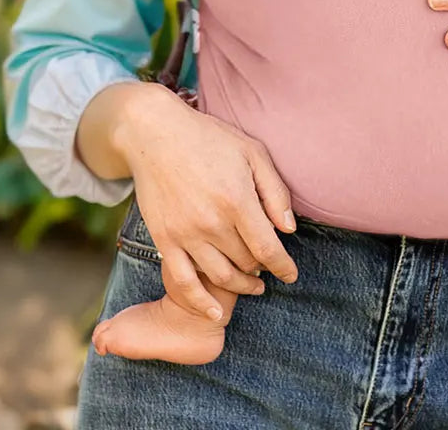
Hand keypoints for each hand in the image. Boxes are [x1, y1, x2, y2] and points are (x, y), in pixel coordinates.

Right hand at [114, 85, 298, 319]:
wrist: (156, 134)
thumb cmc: (210, 139)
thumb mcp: (252, 152)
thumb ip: (274, 191)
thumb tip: (288, 230)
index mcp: (236, 200)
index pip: (268, 248)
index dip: (284, 267)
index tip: (291, 275)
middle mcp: (211, 222)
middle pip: (246, 263)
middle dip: (262, 268)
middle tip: (267, 264)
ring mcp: (185, 234)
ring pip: (220, 277)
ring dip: (240, 286)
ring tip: (252, 283)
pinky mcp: (164, 240)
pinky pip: (182, 282)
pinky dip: (199, 303)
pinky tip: (214, 312)